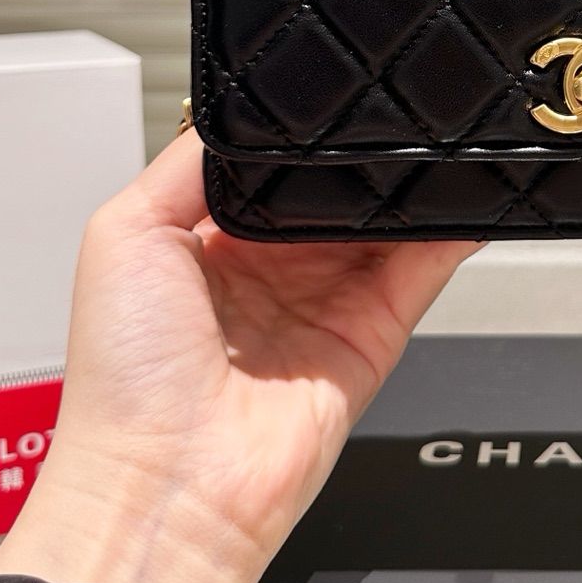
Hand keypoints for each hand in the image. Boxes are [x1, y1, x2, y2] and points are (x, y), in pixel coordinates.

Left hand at [0, 129, 480, 582]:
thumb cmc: (124, 377)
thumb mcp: (123, 232)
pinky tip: (458, 194)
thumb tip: (244, 115)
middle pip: (331, 193)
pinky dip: (446, 232)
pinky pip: (421, 271)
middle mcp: (266, 274)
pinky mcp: (371, 339)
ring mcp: (322, 306)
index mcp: (203, 243)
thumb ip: (191, 162)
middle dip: (354, 157)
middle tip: (378, 114)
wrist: (167, 485)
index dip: (295, 137)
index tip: (323, 97)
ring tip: (423, 141)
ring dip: (404, 185)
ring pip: (383, 225)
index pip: (267, 169)